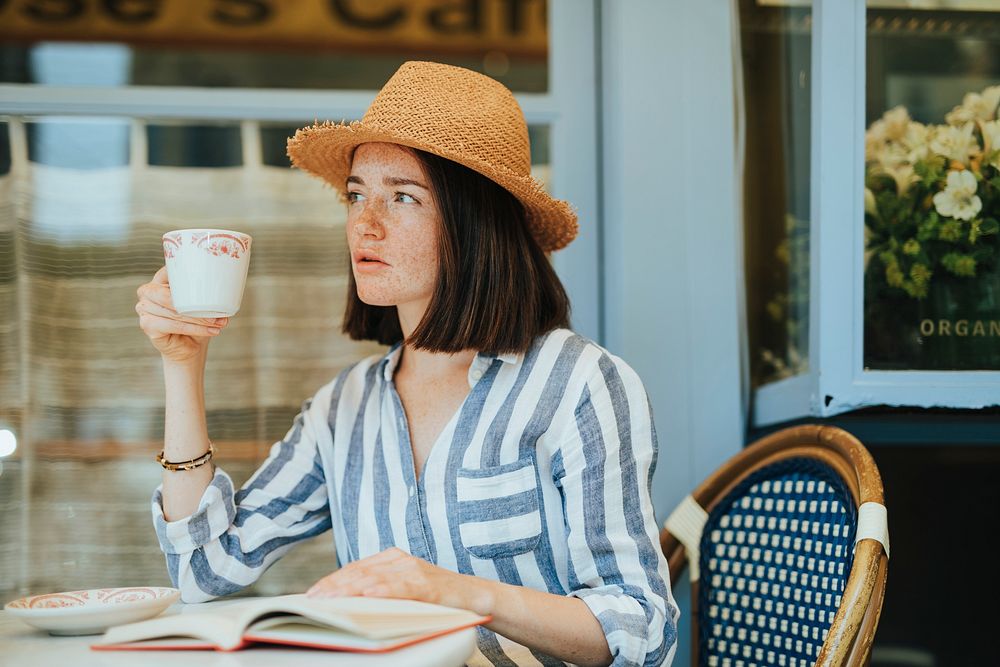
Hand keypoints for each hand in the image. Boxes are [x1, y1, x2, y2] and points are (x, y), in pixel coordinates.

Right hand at [136, 266, 228, 363]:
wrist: (188, 347)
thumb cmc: (195, 321)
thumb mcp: (202, 303)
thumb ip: (208, 294)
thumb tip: (227, 293)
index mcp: (160, 279)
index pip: (171, 270)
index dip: (187, 273)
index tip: (208, 279)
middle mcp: (148, 291)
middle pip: (170, 295)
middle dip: (196, 305)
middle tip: (219, 314)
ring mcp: (144, 308)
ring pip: (175, 312)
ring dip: (199, 319)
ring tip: (218, 323)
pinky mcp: (147, 325)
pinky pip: (173, 326)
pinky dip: (194, 329)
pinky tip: (210, 331)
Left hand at [307, 547, 493, 614]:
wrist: (475, 597)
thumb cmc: (437, 598)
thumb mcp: (404, 590)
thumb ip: (381, 590)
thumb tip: (348, 604)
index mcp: (393, 559)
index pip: (355, 569)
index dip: (333, 580)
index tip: (313, 594)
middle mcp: (401, 560)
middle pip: (360, 572)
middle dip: (334, 586)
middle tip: (313, 599)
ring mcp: (414, 570)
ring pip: (374, 578)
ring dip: (349, 589)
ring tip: (330, 599)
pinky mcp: (427, 584)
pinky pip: (400, 588)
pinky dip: (382, 592)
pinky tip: (367, 597)